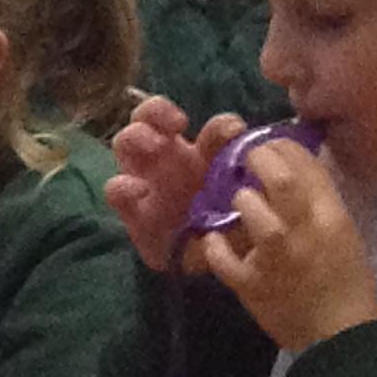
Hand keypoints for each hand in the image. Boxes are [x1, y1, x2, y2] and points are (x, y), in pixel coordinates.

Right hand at [105, 99, 242, 271]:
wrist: (209, 264)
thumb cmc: (229, 226)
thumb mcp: (245, 201)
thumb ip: (251, 180)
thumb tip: (261, 161)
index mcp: (196, 151)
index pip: (213, 126)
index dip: (213, 122)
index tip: (234, 131)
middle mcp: (165, 158)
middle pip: (147, 117)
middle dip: (157, 112)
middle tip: (177, 125)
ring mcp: (143, 179)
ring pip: (125, 142)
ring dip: (136, 136)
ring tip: (155, 146)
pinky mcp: (131, 210)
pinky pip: (115, 190)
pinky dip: (123, 186)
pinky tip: (140, 190)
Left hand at [191, 139, 376, 351]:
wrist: (338, 335)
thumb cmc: (345, 280)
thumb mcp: (343, 231)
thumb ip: (319, 199)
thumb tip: (292, 164)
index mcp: (331, 216)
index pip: (306, 164)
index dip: (282, 146)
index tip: (270, 146)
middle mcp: (303, 230)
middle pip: (278, 177)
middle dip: (257, 159)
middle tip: (247, 160)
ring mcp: (274, 257)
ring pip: (247, 206)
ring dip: (239, 200)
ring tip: (240, 206)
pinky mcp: (250, 284)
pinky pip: (221, 255)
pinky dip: (214, 244)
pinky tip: (216, 240)